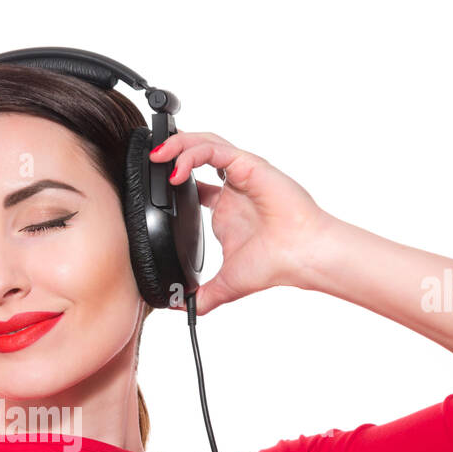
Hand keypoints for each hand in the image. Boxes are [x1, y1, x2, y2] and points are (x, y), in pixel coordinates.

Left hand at [151, 131, 331, 315]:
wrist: (301, 257)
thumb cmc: (276, 264)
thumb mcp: (226, 284)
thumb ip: (202, 296)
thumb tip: (180, 307)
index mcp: (226, 208)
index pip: (194, 182)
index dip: (172, 177)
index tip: (155, 183)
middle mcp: (233, 187)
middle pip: (197, 154)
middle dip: (171, 152)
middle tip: (151, 160)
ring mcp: (241, 173)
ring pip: (205, 144)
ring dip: (178, 145)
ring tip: (158, 156)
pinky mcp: (249, 165)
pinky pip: (216, 149)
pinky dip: (193, 154)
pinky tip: (178, 170)